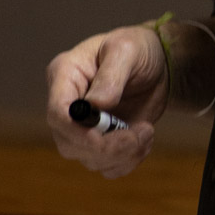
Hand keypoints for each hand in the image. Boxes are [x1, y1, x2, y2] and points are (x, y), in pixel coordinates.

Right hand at [46, 26, 169, 179]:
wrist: (157, 62)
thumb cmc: (137, 47)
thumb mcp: (126, 49)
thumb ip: (111, 76)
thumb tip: (97, 105)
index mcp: (65, 76)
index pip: (57, 113)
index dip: (78, 132)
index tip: (107, 136)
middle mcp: (68, 105)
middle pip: (70, 144)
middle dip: (108, 148)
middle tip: (143, 132)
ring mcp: (83, 126)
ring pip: (89, 159)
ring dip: (123, 155)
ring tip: (147, 132)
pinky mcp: (101, 141)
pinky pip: (107, 166)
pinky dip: (128, 162)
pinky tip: (144, 141)